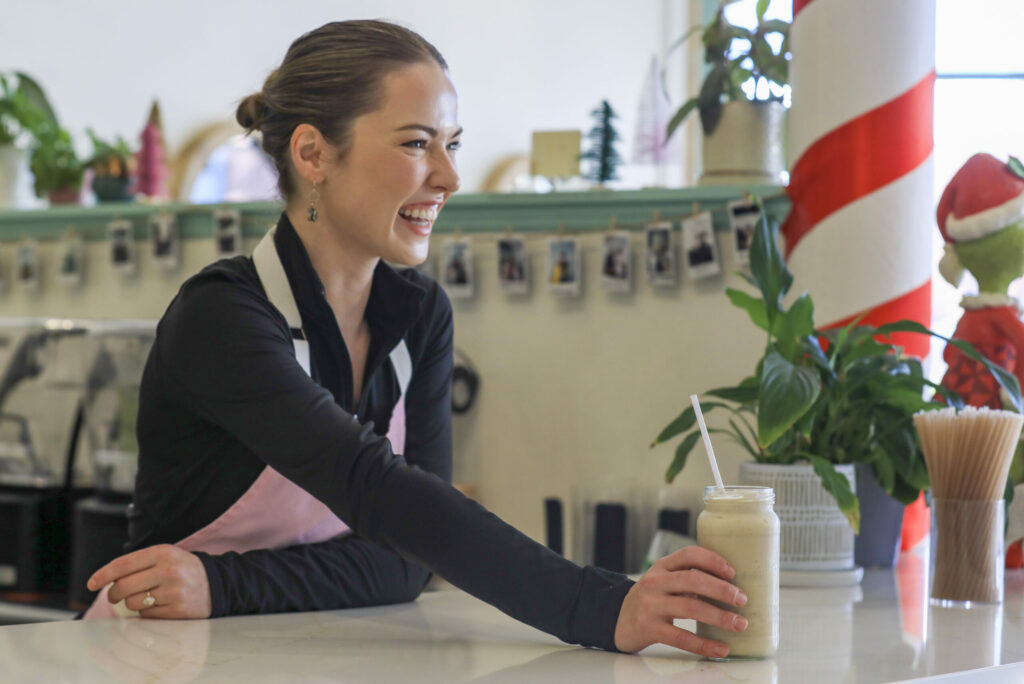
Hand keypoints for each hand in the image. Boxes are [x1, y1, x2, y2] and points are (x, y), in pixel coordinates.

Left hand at [87, 544, 211, 618]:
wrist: (217, 583)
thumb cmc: (183, 570)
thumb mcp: (165, 557)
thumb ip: (139, 564)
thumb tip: (106, 581)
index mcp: (163, 553)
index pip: (123, 564)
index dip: (103, 574)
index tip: (91, 583)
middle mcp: (169, 570)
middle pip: (124, 586)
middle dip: (114, 594)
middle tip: (115, 596)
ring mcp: (174, 591)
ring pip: (134, 603)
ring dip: (134, 603)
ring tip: (147, 598)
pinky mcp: (178, 610)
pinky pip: (148, 615)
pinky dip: (148, 612)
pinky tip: (159, 605)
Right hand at [613, 546, 747, 656]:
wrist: (618, 620)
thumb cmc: (652, 599)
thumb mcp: (663, 581)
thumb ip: (687, 578)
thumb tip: (731, 586)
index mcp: (661, 566)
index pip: (689, 554)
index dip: (713, 560)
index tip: (733, 573)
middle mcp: (655, 582)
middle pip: (693, 580)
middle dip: (722, 589)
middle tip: (742, 599)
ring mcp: (651, 605)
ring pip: (691, 608)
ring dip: (720, 617)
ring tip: (740, 623)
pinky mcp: (650, 628)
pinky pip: (681, 637)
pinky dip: (705, 644)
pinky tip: (721, 649)